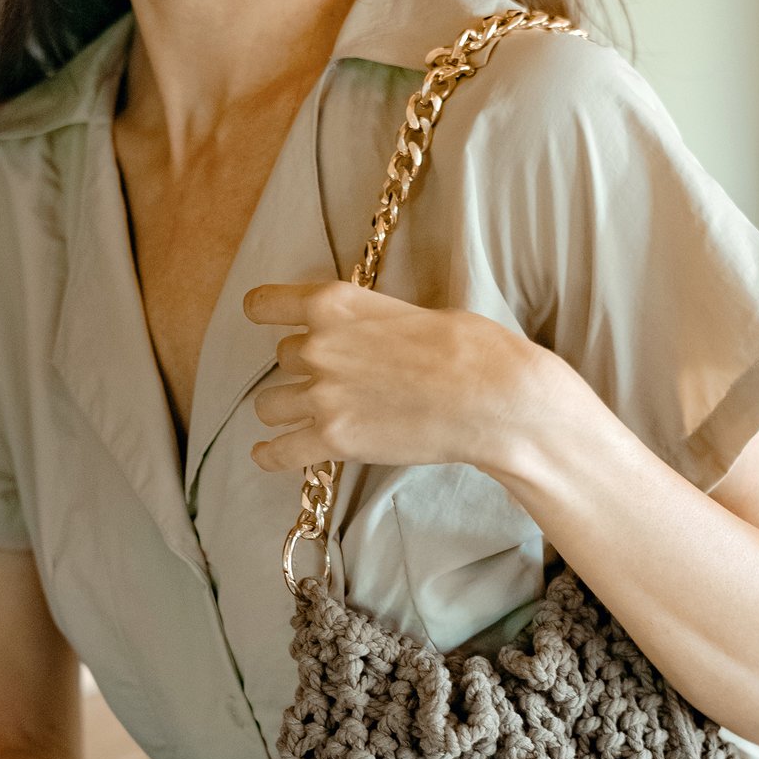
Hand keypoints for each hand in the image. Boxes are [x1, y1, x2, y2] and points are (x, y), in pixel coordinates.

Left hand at [243, 279, 563, 476]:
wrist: (494, 399)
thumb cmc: (471, 349)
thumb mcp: (413, 313)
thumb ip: (371, 322)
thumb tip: (367, 335)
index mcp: (335, 303)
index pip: (265, 303)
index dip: (264, 312)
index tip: (266, 319)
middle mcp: (318, 346)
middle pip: (282, 357)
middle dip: (304, 367)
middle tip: (337, 378)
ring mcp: (321, 395)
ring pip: (269, 404)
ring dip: (286, 408)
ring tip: (306, 416)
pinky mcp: (332, 440)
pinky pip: (277, 452)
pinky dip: (271, 455)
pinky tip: (270, 454)